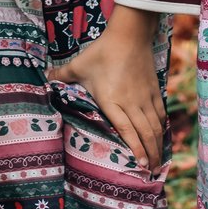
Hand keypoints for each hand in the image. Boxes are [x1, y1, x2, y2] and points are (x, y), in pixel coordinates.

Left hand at [49, 4, 164, 170]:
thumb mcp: (78, 65)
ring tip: (158, 162)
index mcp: (111, 101)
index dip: (134, 148)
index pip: (125, 130)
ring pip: (154, 126)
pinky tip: (161, 137)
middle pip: (144, 133)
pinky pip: (159, 113)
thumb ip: (62, 75)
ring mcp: (144, 97)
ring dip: (157, 145)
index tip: (139, 164)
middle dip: (149, 155)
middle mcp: (131, 103)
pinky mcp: (154, 90)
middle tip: (151, 172)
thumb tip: (45, 78)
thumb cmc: (101, 52)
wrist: (129, 35)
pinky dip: (162, 128)